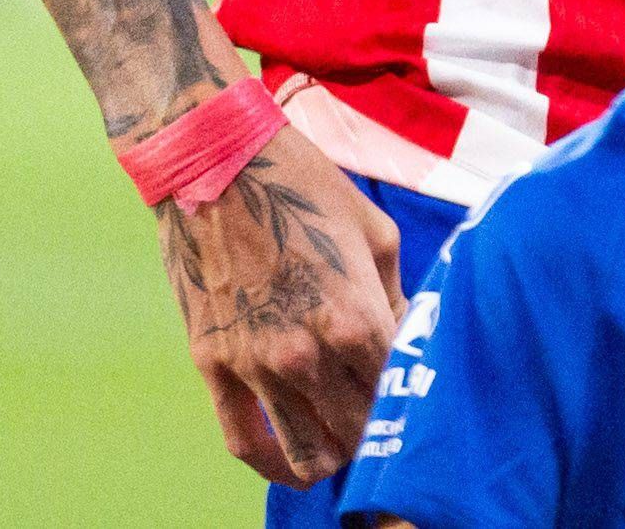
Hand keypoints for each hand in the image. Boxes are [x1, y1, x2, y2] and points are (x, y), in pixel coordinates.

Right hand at [154, 116, 401, 485]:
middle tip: (381, 420)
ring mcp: (255, 363)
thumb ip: (395, 296)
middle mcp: (306, 353)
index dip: (408, 394)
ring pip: (305, 452)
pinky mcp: (213, 363)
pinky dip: (272, 464)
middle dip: (375, 431)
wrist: (213, 159)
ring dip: (330, 456)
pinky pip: (243, 440)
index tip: (411, 389)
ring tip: (341, 444)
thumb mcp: (373, 231)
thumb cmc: (302, 184)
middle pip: (356, 430)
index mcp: (354, 317)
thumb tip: (405, 337)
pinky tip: (291, 462)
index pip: (396, 391)